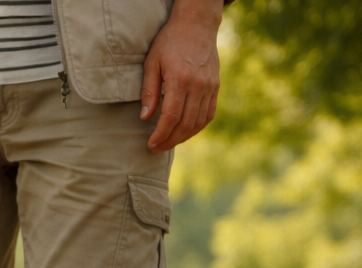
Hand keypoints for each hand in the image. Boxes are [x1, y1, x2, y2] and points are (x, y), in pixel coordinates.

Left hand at [140, 0, 222, 151]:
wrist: (197, 25)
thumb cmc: (170, 42)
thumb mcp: (152, 63)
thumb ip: (149, 91)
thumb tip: (145, 117)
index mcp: (181, 79)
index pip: (171, 117)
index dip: (161, 135)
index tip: (151, 145)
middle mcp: (199, 85)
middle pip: (186, 124)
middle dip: (170, 140)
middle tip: (156, 149)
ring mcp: (210, 86)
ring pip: (199, 122)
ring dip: (183, 137)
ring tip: (168, 142)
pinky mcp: (216, 86)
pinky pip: (209, 113)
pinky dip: (197, 127)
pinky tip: (185, 132)